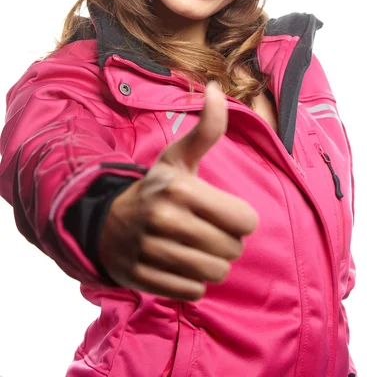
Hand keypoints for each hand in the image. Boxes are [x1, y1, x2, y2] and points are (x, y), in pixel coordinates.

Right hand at [98, 81, 258, 300]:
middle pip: (233, 249)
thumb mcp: (179, 157)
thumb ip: (207, 128)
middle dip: (227, 242)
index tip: (223, 212)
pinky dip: (193, 281)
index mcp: (181, 189)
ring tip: (194, 247)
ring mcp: (152, 253)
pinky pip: (195, 291)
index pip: (247, 221)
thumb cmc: (157, 187)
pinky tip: (179, 263)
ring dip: (212, 263)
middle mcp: (165, 220)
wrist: (107, 222)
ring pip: (216, 273)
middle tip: (206, 230)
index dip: (241, 219)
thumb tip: (214, 87)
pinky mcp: (144, 280)